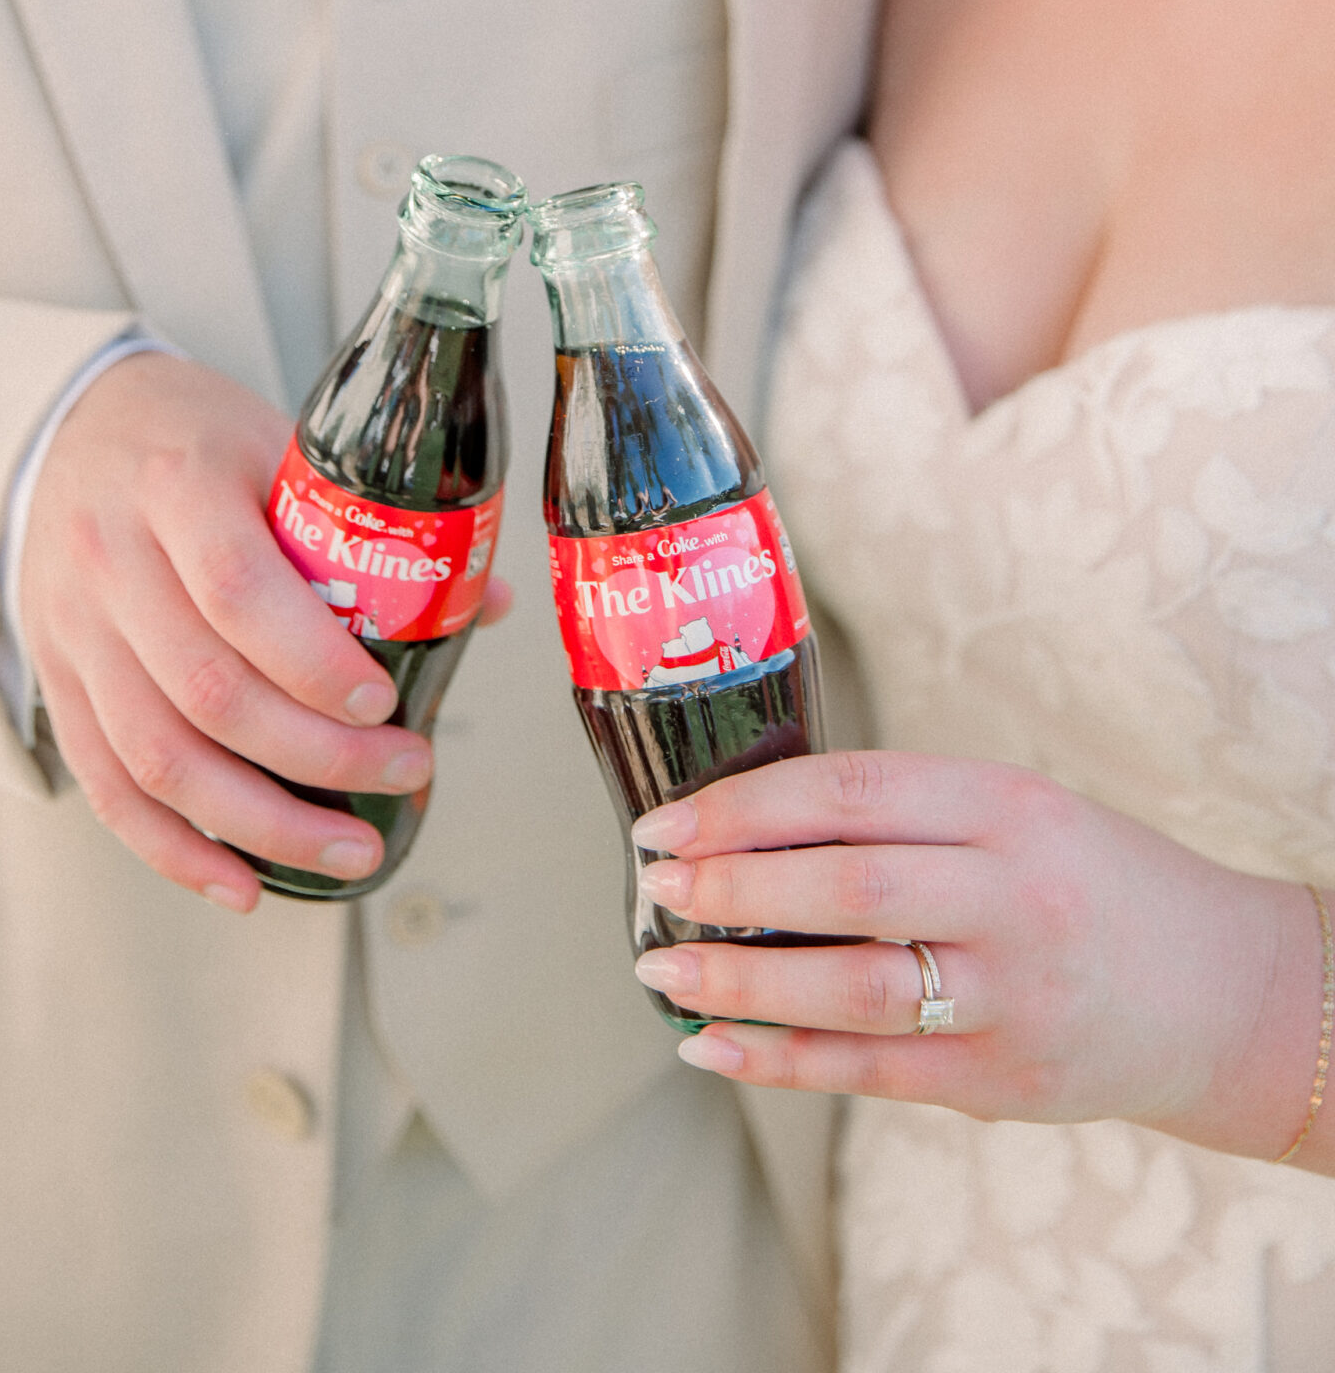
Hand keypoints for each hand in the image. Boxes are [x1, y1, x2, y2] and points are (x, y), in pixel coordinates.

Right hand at [20, 352, 511, 911]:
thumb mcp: (280, 444)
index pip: (238, 587)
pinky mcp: (57, 681)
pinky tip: (244, 884)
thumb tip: (482, 603)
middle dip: (318, 756)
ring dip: (260, 824)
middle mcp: (112, 560)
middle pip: (209, 689)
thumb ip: (370, 523)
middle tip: (405, 772)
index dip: (314, 662)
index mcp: (175, 484)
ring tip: (352, 849)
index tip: (386, 704)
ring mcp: (75, 628)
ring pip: (157, 756)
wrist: (72, 429)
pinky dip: (175, 851)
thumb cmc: (194, 440)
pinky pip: (108, 786)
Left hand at [630, 751, 1329, 1166]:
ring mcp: (1010, 998)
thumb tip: (744, 826)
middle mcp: (1011, 897)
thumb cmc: (1089, 881)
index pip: (851, 794)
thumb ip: (903, 813)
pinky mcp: (1002, 1083)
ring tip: (662, 972)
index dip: (744, 808)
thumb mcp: (1015, 809)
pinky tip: (712, 1047)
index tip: (668, 822)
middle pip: (847, 889)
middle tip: (655, 887)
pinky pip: (870, 1072)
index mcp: (1006, 806)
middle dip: (732, 888)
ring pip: (852, 989)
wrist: (1222, 990)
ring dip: (740, 983)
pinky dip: (780, 1061)